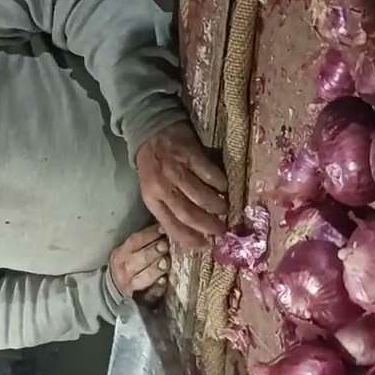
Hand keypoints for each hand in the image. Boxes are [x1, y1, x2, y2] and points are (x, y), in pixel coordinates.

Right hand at [110, 225, 170, 296]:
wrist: (117, 291)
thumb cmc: (130, 267)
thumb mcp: (130, 253)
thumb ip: (144, 243)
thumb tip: (164, 228)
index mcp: (121, 254)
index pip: (135, 241)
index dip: (150, 234)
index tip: (164, 229)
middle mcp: (123, 270)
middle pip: (138, 260)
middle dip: (152, 251)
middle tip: (165, 245)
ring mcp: (130, 286)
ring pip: (142, 277)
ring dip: (155, 269)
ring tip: (165, 262)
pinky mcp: (140, 301)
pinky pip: (148, 295)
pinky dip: (156, 288)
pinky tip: (163, 282)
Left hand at [136, 122, 228, 248]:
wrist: (150, 129)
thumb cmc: (154, 164)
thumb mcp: (153, 188)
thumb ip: (168, 207)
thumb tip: (191, 231)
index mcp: (152, 199)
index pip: (171, 226)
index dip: (190, 239)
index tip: (205, 246)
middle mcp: (163, 187)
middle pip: (189, 214)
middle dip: (208, 226)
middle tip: (222, 230)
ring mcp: (176, 170)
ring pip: (201, 196)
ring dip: (217, 205)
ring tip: (224, 208)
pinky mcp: (190, 154)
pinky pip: (209, 174)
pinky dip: (219, 183)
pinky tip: (224, 186)